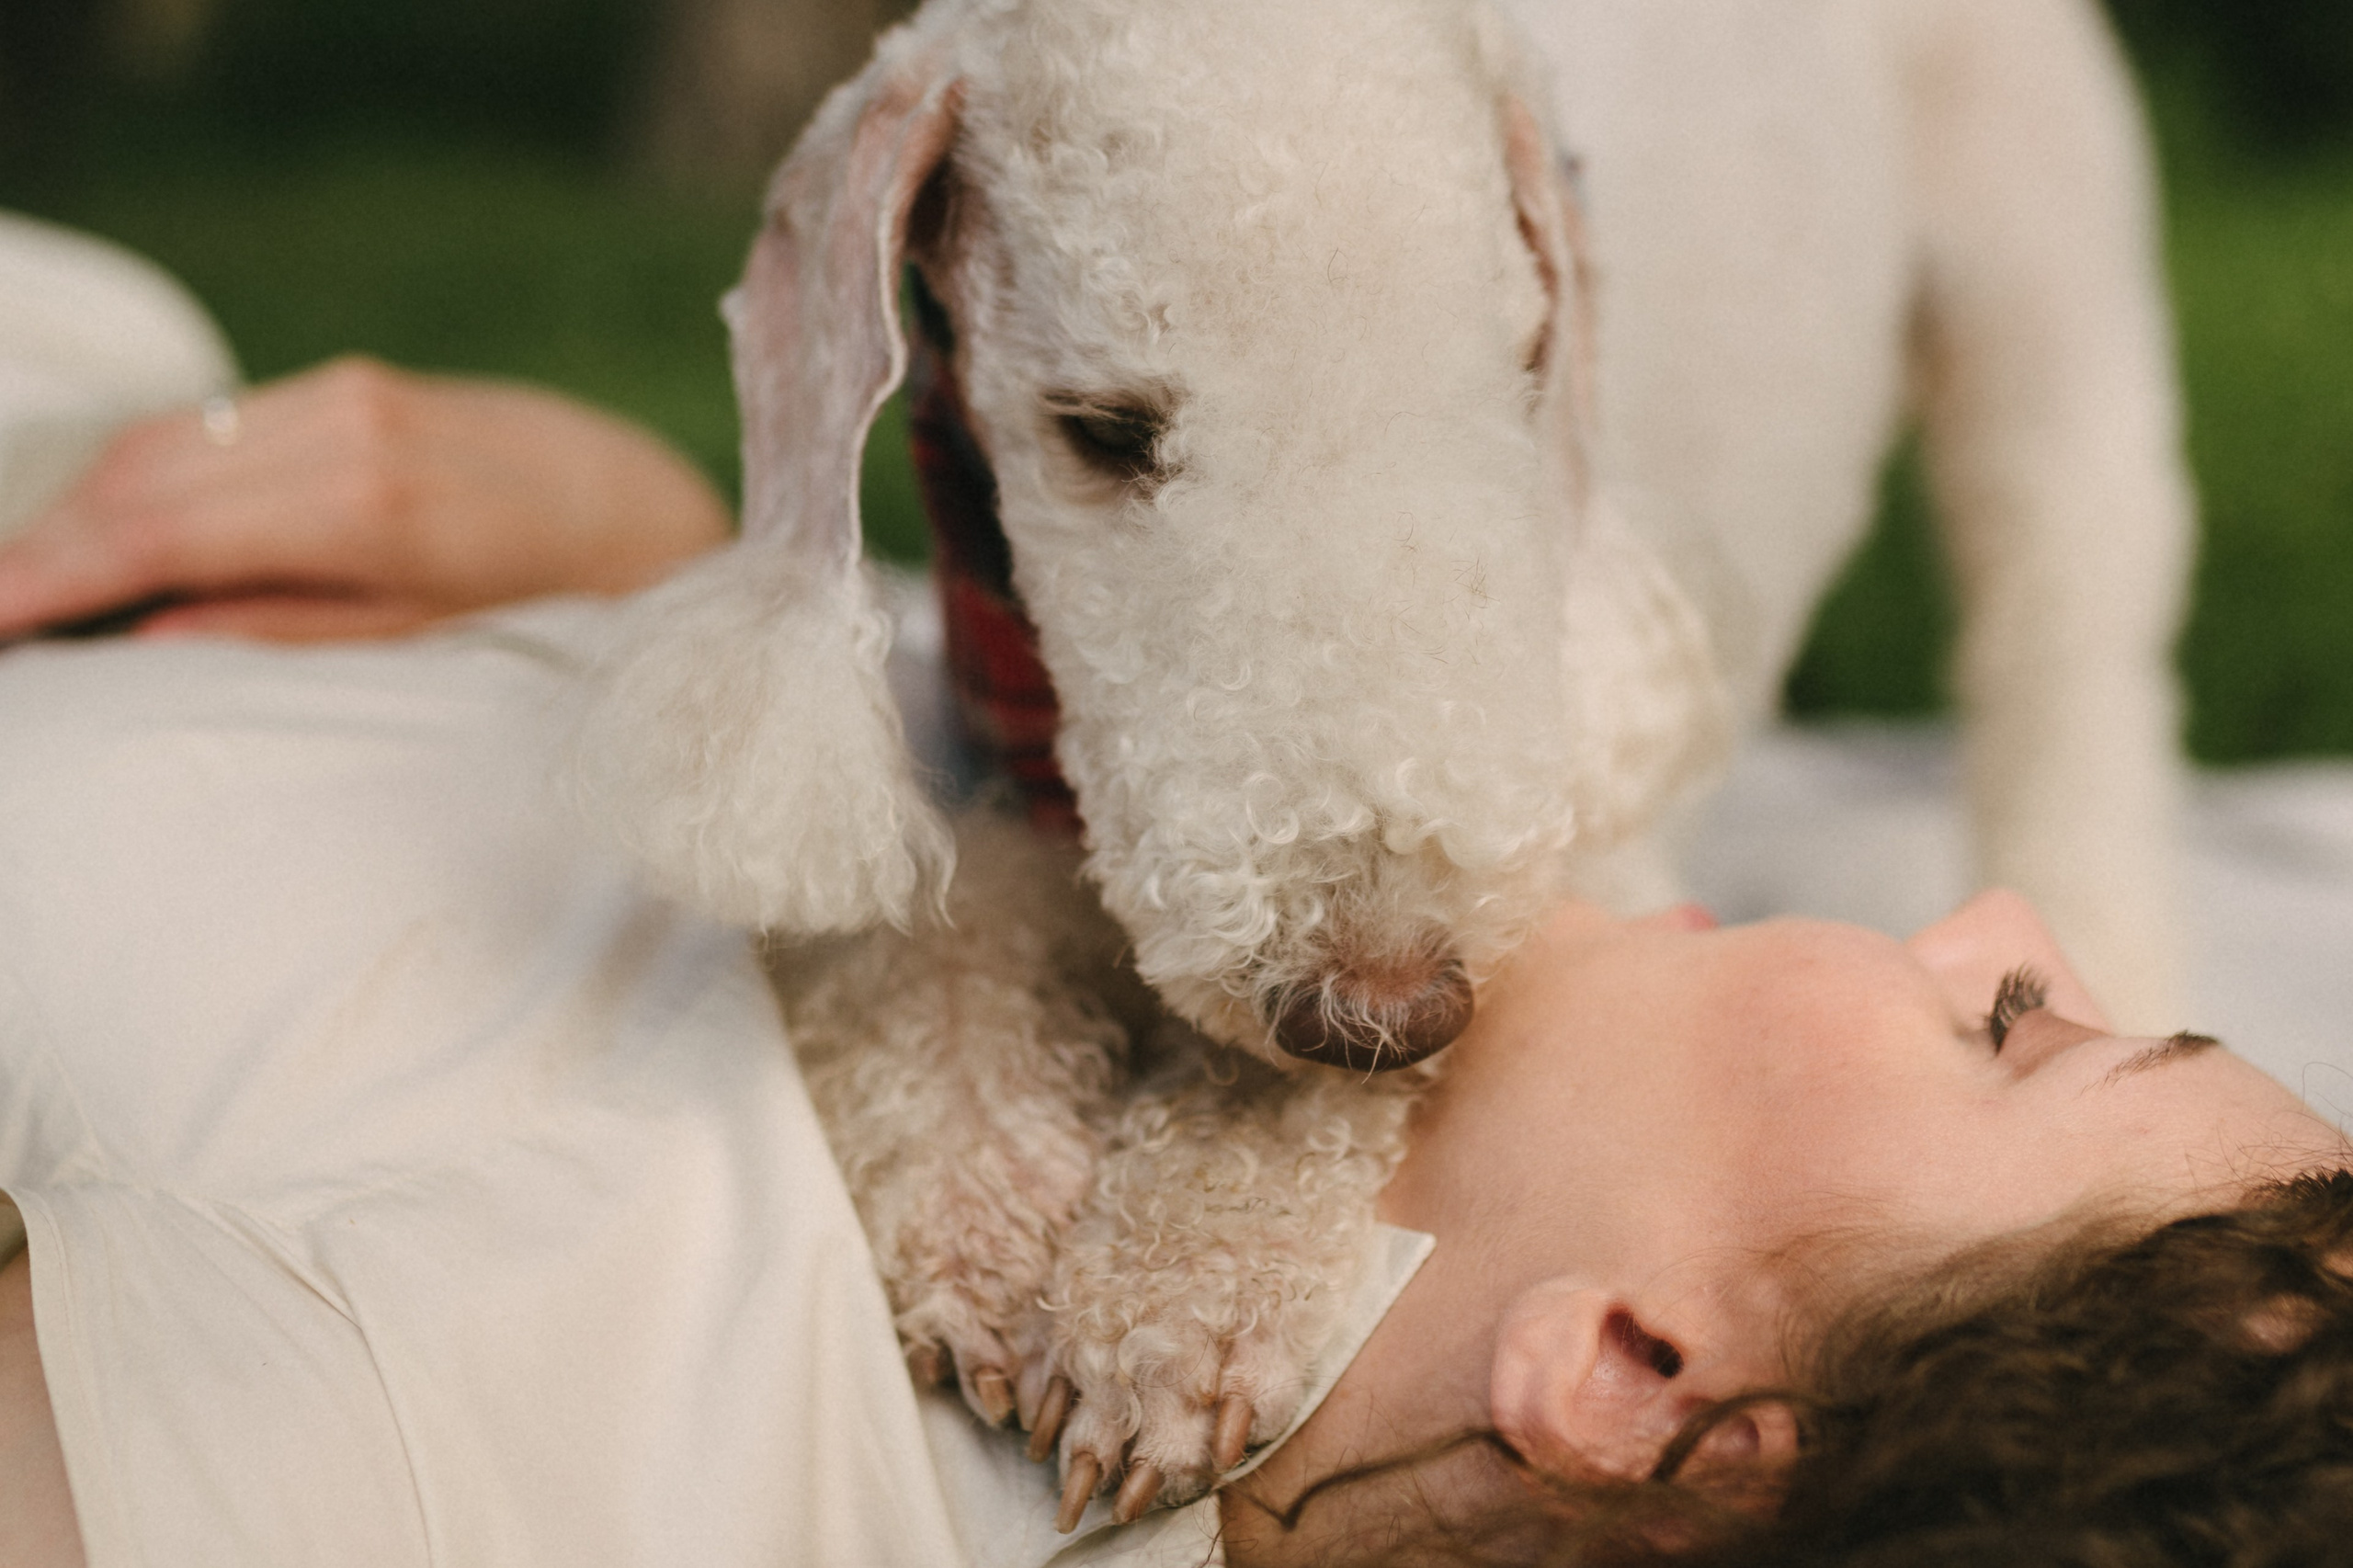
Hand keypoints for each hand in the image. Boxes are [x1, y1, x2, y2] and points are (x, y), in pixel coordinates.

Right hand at [0, 357, 732, 642]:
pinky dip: (147, 478)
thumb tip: (144, 637)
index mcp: (365, 501)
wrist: (652, 507)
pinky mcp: (354, 386)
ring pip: (164, 441)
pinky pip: (216, 427)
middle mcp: (344, 425)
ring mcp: (346, 394)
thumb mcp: (435, 643)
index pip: (153, 530)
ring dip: (81, 506)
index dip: (45, 574)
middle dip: (41, 542)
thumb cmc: (565, 599)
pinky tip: (112, 530)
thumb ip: (290, 632)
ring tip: (30, 580)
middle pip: (137, 475)